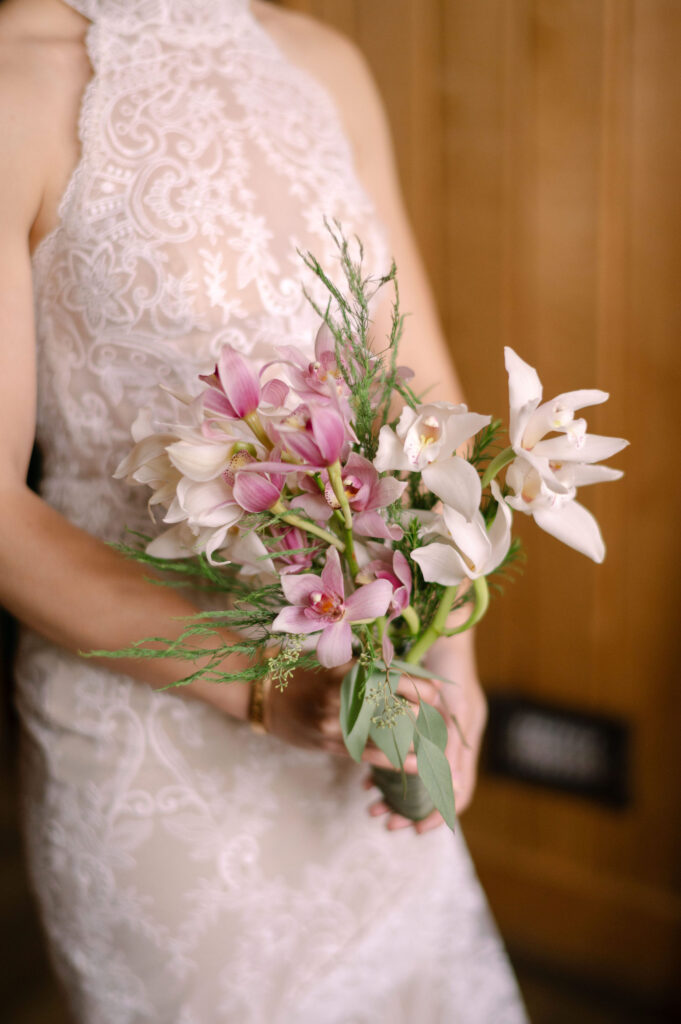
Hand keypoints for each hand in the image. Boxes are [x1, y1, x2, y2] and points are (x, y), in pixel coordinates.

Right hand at [264, 661, 440, 771]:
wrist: (266, 694)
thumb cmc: (306, 674)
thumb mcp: (337, 663)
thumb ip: (370, 668)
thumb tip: (412, 674)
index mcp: (350, 670)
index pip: (398, 678)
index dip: (423, 688)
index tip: (439, 694)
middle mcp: (345, 694)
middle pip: (399, 706)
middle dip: (426, 715)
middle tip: (442, 720)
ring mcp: (336, 721)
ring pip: (388, 733)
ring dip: (417, 740)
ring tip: (437, 744)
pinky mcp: (330, 743)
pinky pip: (370, 755)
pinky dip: (397, 761)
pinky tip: (417, 764)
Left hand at [367, 634, 487, 832]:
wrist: (441, 628)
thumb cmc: (451, 662)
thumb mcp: (455, 705)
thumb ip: (454, 743)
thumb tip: (453, 786)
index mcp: (464, 738)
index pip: (457, 790)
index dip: (439, 814)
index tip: (416, 830)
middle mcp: (450, 737)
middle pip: (432, 788)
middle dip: (408, 808)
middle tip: (382, 820)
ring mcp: (433, 728)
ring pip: (412, 774)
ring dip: (393, 791)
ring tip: (370, 804)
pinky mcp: (412, 717)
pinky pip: (400, 752)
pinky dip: (385, 766)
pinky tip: (366, 775)